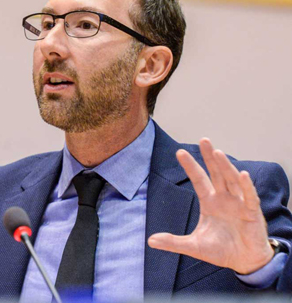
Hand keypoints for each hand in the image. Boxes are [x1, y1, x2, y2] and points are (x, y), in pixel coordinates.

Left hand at [148, 138, 273, 273]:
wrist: (245, 262)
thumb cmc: (221, 250)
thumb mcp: (194, 245)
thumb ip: (173, 242)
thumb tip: (150, 241)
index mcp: (210, 201)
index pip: (198, 179)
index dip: (190, 166)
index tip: (180, 152)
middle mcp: (224, 198)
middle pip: (216, 173)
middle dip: (209, 157)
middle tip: (203, 140)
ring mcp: (239, 203)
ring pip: (231, 180)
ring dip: (225, 166)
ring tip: (217, 152)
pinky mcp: (252, 213)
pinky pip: (250, 197)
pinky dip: (246, 186)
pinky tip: (242, 174)